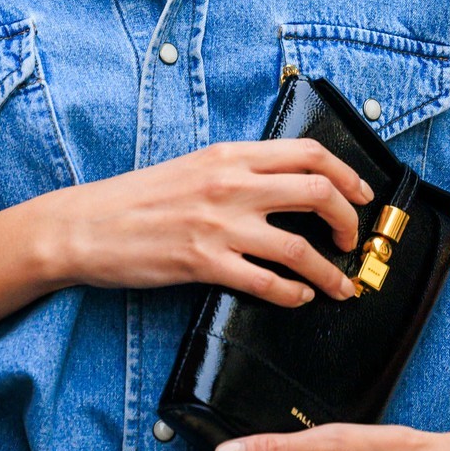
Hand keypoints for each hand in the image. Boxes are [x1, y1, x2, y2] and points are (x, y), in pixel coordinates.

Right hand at [42, 139, 373, 307]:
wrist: (88, 225)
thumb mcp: (194, 166)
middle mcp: (230, 184)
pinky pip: (266, 283)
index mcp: (230, 156)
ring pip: (300, 247)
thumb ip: (238, 170)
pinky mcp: (203, 263)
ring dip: (331, 271)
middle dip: (348, 220)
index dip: (346, 174)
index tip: (361, 194)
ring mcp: (218, 225)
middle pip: (317, 193)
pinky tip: (299, 298)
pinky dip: (293, 294)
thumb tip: (286, 181)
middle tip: (352, 239)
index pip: (308, 152)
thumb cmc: (138, 198)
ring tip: (341, 285)